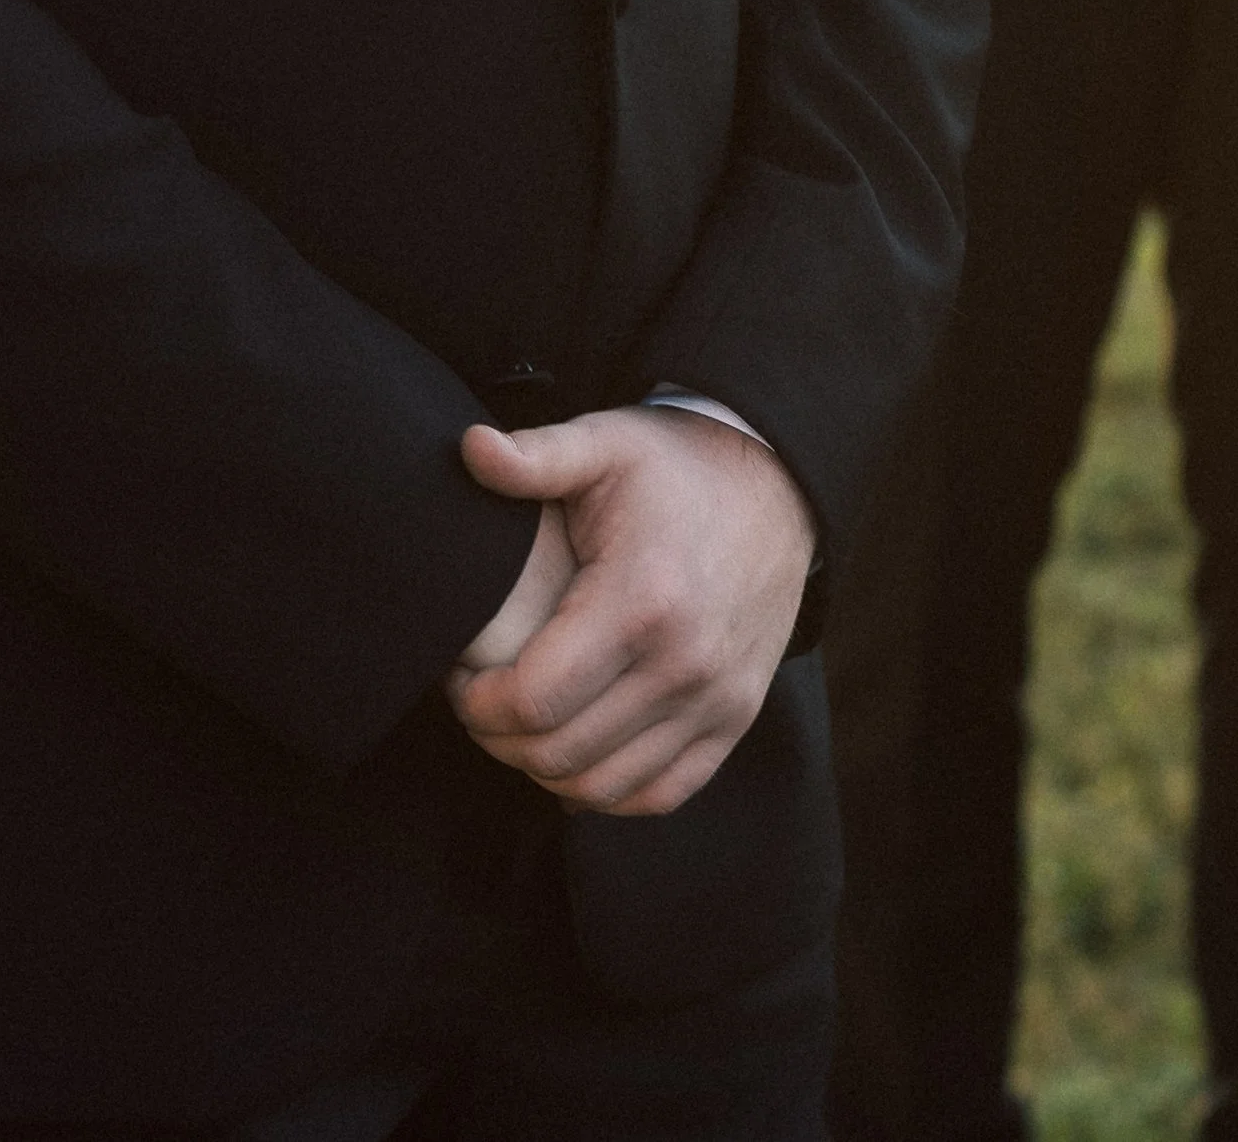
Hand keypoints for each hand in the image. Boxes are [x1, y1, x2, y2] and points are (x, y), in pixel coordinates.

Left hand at [445, 407, 815, 817]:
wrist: (777, 488)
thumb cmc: (674, 466)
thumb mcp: (605, 444)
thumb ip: (536, 455)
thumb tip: (470, 449)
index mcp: (641, 600)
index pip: (534, 698)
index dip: (478, 702)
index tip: (460, 677)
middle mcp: (684, 663)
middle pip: (560, 753)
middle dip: (499, 739)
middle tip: (479, 703)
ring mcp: (716, 700)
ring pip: (604, 786)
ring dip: (545, 770)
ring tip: (520, 725)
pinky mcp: (735, 719)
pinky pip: (659, 793)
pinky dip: (607, 790)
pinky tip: (576, 754)